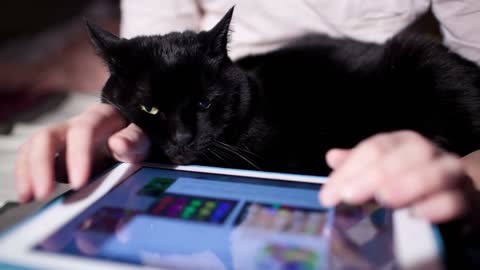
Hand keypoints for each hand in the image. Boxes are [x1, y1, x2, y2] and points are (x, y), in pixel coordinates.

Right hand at [15, 103, 150, 201]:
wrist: (128, 137)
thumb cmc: (133, 138)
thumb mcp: (142, 139)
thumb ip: (134, 140)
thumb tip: (118, 143)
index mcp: (98, 119)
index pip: (83, 132)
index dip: (78, 156)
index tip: (79, 183)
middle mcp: (73, 126)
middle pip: (47, 137)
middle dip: (41, 165)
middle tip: (44, 192)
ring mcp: (60, 140)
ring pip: (33, 147)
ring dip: (27, 172)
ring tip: (28, 196)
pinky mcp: (52, 155)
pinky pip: (30, 160)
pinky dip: (26, 176)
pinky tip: (27, 194)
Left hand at [319, 130, 473, 222]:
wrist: (456, 192)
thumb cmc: (410, 179)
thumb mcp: (382, 169)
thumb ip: (357, 164)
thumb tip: (332, 157)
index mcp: (400, 142)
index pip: (373, 149)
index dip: (348, 171)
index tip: (329, 196)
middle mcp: (426, 152)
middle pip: (400, 156)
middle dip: (371, 175)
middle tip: (349, 196)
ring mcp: (449, 173)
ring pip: (432, 172)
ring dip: (406, 184)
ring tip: (383, 198)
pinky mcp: (466, 198)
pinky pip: (455, 199)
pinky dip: (437, 206)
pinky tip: (418, 214)